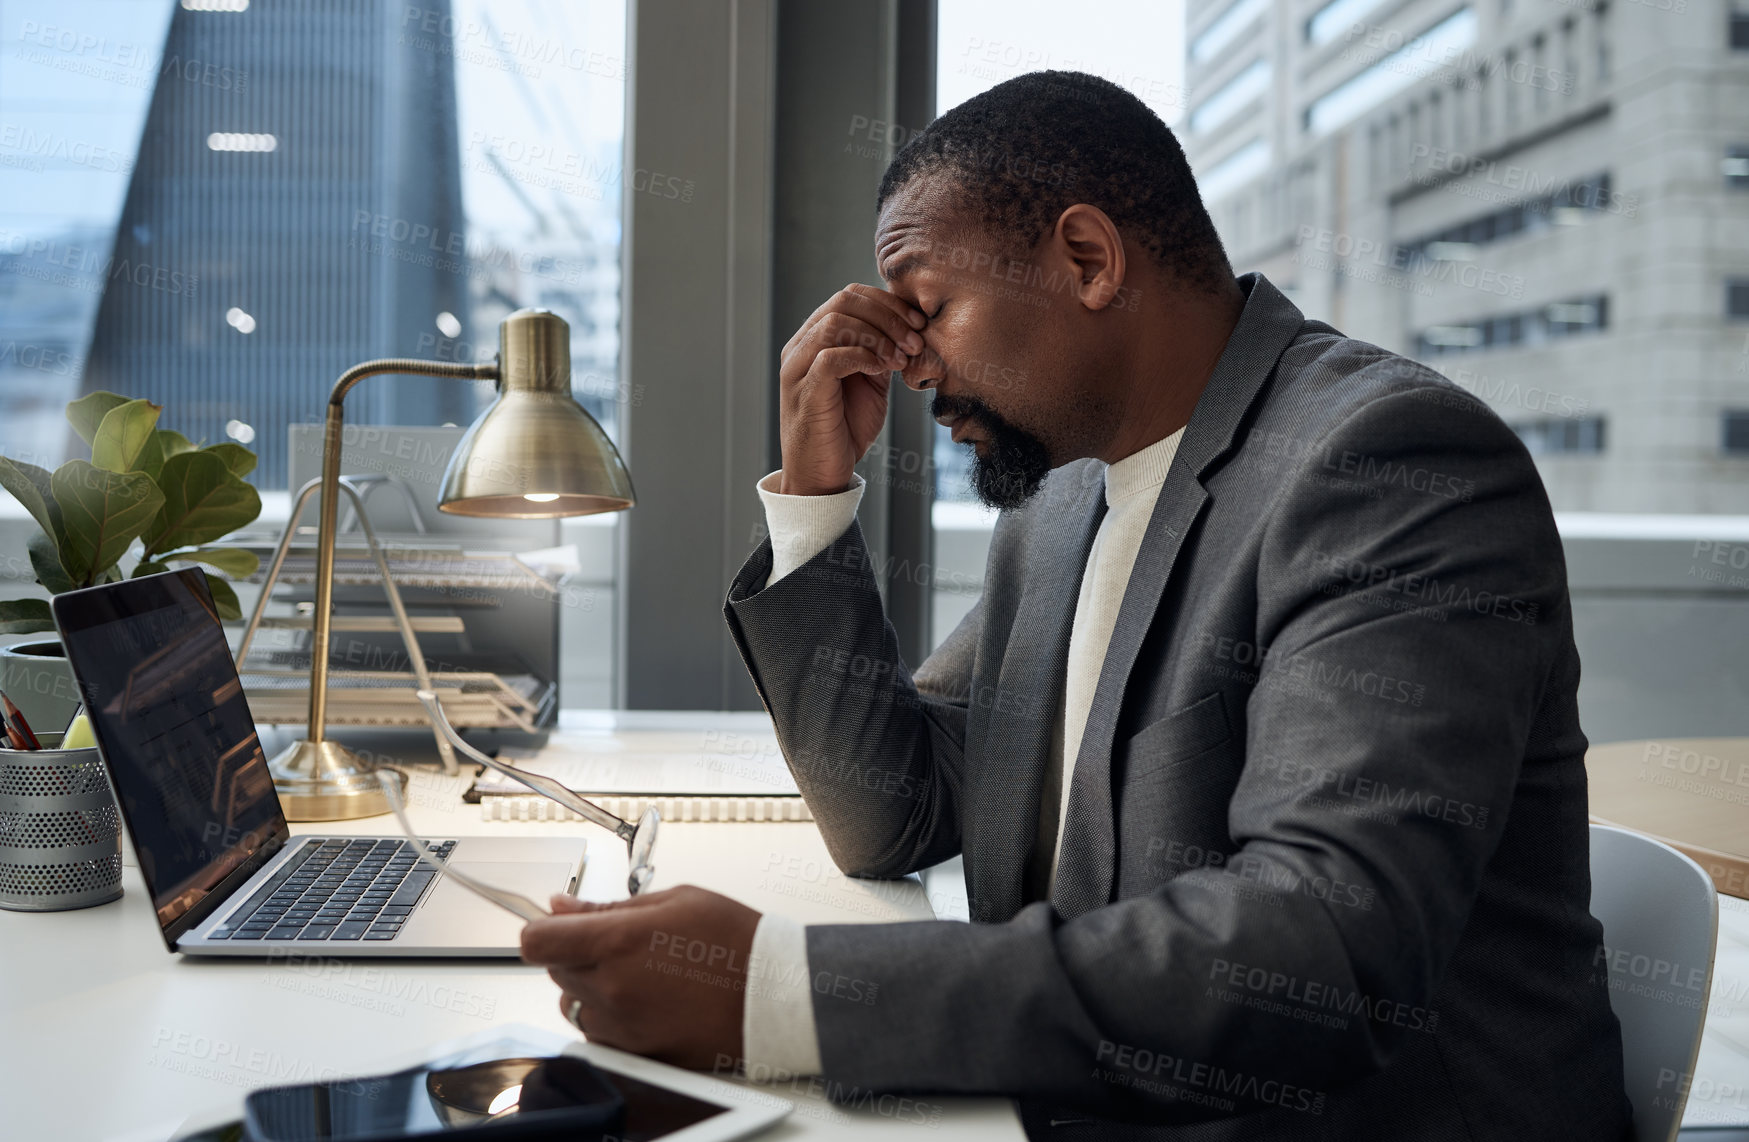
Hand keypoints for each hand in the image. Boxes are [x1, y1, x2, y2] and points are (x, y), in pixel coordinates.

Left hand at [521, 885, 761, 1069]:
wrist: (774, 995)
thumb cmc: (735, 942)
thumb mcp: (673, 901)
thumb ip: (607, 907)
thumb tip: (563, 906)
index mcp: (617, 942)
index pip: (536, 941)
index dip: (543, 929)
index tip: (557, 925)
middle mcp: (611, 987)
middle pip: (554, 969)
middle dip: (575, 951)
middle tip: (620, 942)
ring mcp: (621, 1025)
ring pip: (572, 1003)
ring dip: (589, 985)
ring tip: (637, 971)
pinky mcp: (634, 1051)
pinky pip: (597, 1030)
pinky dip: (609, 1014)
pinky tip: (646, 998)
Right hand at [777, 284, 927, 495]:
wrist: (822, 476)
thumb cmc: (845, 430)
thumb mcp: (871, 383)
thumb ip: (880, 353)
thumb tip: (908, 329)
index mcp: (814, 339)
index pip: (850, 296)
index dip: (888, 303)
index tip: (919, 324)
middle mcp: (800, 347)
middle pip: (843, 301)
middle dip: (888, 316)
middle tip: (916, 340)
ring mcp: (798, 368)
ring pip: (836, 322)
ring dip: (879, 336)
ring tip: (902, 358)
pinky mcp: (805, 391)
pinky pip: (831, 356)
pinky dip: (864, 357)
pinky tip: (883, 370)